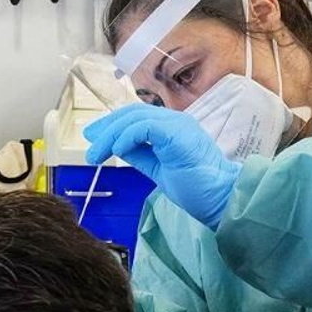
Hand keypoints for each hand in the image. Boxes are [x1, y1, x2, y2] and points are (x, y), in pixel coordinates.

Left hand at [84, 104, 240, 228]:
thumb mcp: (159, 170)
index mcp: (172, 129)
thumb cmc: (198, 188)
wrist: (222, 198)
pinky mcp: (178, 134)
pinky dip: (127, 137)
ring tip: (96, 154)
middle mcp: (175, 122)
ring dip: (110, 136)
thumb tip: (118, 148)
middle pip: (132, 113)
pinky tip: (117, 151)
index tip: (93, 139)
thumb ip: (141, 156)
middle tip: (89, 144)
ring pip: (135, 119)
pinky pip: (145, 127)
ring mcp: (178, 125)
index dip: (112, 125)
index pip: (136, 117)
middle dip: (106, 128)